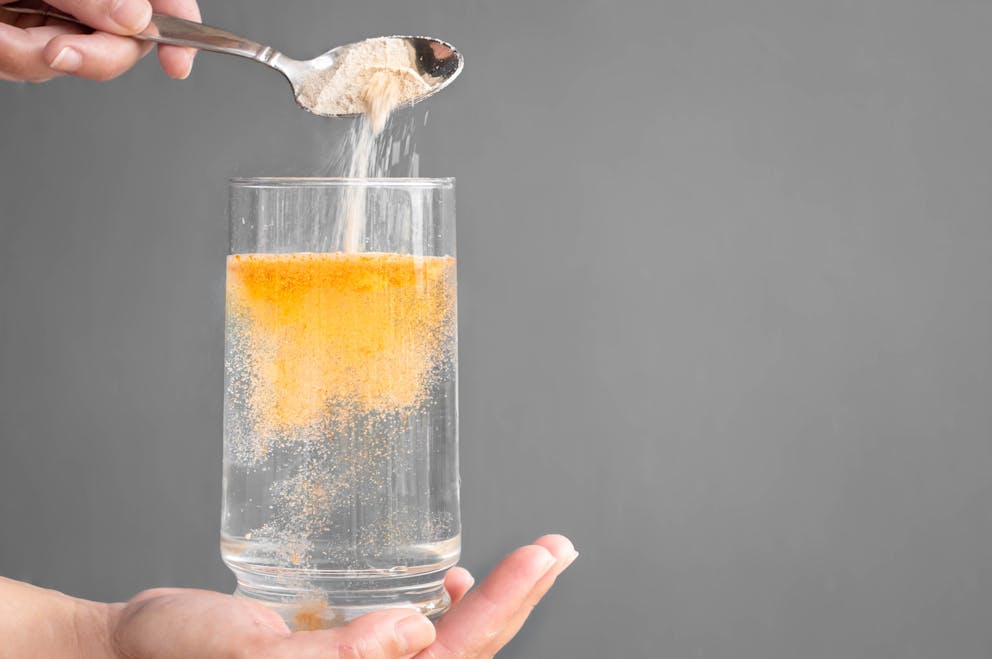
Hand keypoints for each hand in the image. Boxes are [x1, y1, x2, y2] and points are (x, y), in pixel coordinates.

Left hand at [0, 0, 199, 81]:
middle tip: (59, 51)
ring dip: (33, 55)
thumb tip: (137, 18)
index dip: (180, 30)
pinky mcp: (22, 47)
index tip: (178, 63)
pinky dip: (11, 58)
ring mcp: (52, 24)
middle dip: (94, 55)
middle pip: (125, 42)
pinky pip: (32, 69)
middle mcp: (81, 4)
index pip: (160, 3)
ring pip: (75, 63)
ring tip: (2, 33)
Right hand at [109, 534, 577, 658]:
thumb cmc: (180, 657)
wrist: (134, 649)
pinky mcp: (346, 651)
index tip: (542, 557)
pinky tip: (444, 585)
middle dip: (516, 599)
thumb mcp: (252, 656)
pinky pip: (415, 638)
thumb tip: (410, 635)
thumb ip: (332, 655)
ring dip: (490, 605)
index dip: (505, 609)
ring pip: (448, 647)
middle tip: (555, 548)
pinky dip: (443, 609)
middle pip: (466, 653)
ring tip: (523, 564)